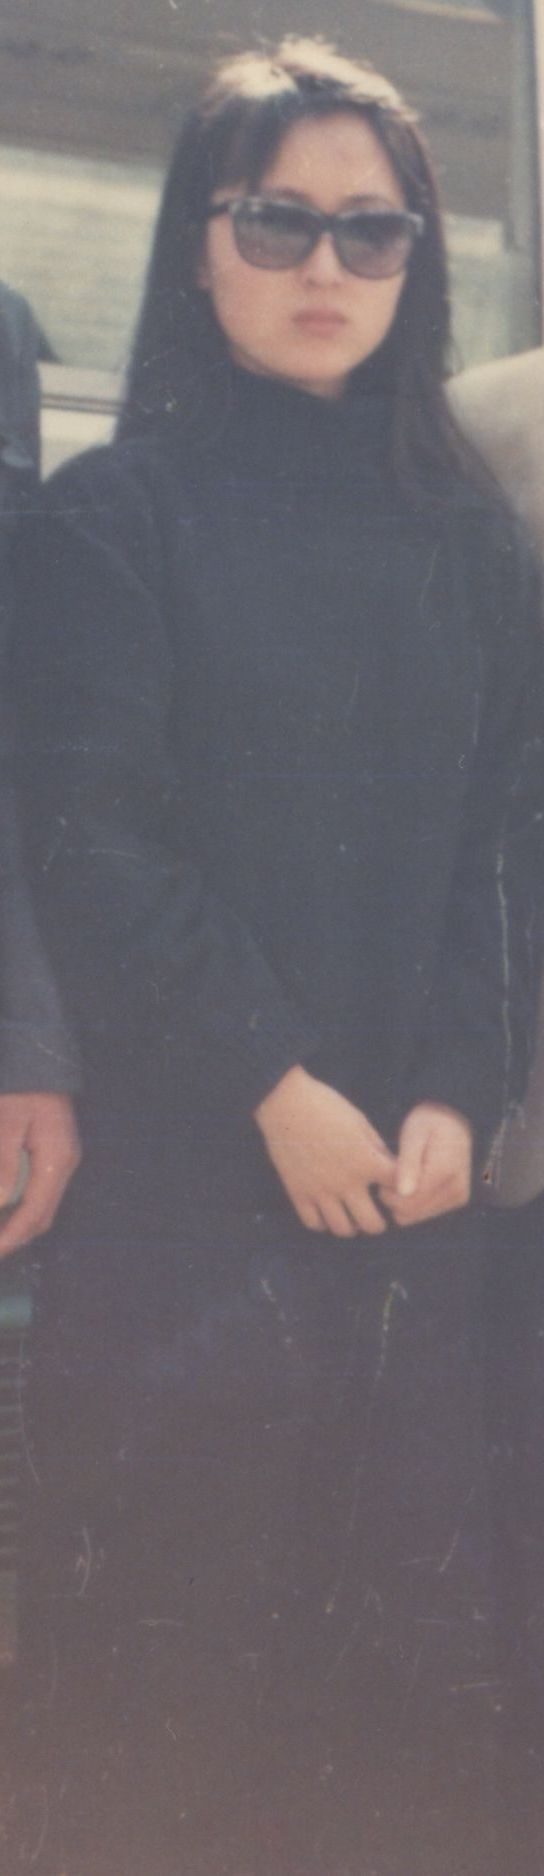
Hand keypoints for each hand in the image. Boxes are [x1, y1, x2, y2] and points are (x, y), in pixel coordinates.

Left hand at [0, 1093, 80, 1256]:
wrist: (40, 1059)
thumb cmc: (21, 1087)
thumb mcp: (8, 1121)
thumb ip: (4, 1162)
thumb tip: (1, 1202)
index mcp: (57, 1159)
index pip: (36, 1212)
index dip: (12, 1237)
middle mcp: (64, 1164)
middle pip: (43, 1216)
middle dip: (15, 1237)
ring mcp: (62, 1160)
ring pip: (42, 1207)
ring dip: (18, 1225)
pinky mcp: (53, 1154)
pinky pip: (39, 1192)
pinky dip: (21, 1208)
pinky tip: (5, 1209)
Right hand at [255, 1066, 395, 1235]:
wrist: (286, 1102)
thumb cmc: (327, 1106)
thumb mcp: (361, 1122)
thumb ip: (377, 1149)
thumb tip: (391, 1168)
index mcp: (366, 1161)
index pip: (397, 1189)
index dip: (400, 1191)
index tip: (393, 1189)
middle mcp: (346, 1182)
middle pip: (372, 1224)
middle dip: (379, 1223)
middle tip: (376, 1214)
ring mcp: (320, 1191)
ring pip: (343, 1230)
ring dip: (352, 1226)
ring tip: (352, 1217)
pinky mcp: (298, 1192)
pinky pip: (314, 1223)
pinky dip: (323, 1222)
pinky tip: (327, 1212)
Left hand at [379, 1103, 472, 1228]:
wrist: (454, 1121)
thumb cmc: (429, 1123)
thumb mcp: (414, 1134)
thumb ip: (408, 1163)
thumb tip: (404, 1193)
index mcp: (445, 1171)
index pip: (408, 1200)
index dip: (388, 1193)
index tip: (381, 1176)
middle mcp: (456, 1189)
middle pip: (410, 1211)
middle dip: (393, 1197)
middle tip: (388, 1176)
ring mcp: (458, 1197)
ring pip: (414, 1216)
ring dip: (401, 1200)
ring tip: (401, 1176)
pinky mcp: (455, 1201)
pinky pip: (421, 1214)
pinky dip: (411, 1201)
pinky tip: (410, 1182)